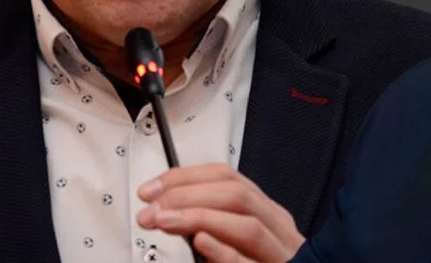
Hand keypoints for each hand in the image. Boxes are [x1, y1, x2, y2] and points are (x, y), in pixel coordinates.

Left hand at [137, 163, 305, 262]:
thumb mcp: (236, 240)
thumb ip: (212, 223)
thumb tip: (168, 208)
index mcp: (266, 213)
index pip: (228, 177)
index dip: (186, 177)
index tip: (152, 188)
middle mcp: (277, 228)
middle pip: (237, 195)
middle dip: (188, 194)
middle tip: (152, 207)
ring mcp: (279, 253)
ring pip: (247, 225)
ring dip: (200, 217)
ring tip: (165, 220)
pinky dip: (224, 251)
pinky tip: (201, 242)